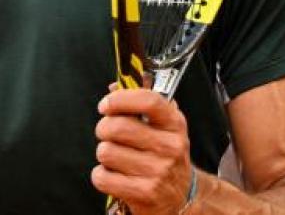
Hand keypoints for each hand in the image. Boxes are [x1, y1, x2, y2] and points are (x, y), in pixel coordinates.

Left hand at [92, 87, 194, 214]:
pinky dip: (102, 176)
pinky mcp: (144, 194)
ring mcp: (158, 172)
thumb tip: (113, 87)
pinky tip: (115, 176)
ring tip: (117, 158)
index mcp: (174, 124)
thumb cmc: (165, 155)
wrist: (182, 196)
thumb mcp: (163, 126)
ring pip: (106, 152)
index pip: (149, 100)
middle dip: (103, 128)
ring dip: (104, 154)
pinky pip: (102, 177)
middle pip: (118, 127)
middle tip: (107, 134)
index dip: (120, 99)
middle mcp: (170, 147)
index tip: (105, 105)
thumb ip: (140, 103)